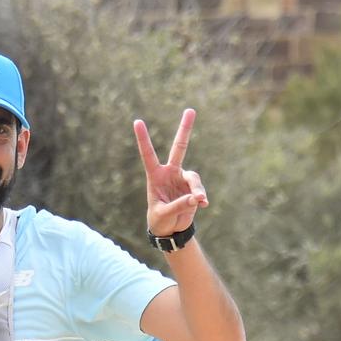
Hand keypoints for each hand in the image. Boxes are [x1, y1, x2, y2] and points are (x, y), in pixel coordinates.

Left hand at [135, 109, 208, 238]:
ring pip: (194, 177)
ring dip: (197, 189)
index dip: (143, 138)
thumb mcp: (164, 214)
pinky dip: (201, 197)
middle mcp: (169, 173)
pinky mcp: (193, 188)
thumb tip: (195, 198)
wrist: (170, 230)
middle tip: (190, 110)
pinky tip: (203, 204)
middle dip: (185, 129)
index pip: (148, 154)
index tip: (137, 121)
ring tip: (199, 201)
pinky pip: (199, 190)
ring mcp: (182, 179)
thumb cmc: (159, 221)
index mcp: (155, 176)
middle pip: (179, 147)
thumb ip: (178, 205)